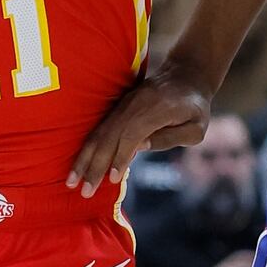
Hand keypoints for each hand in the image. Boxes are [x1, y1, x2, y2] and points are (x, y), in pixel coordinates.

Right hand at [67, 63, 211, 197]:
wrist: (185, 75)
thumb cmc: (195, 107)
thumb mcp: (195, 128)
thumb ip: (170, 138)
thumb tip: (140, 147)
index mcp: (157, 109)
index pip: (132, 133)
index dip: (121, 156)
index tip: (111, 179)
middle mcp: (136, 104)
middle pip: (110, 135)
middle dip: (94, 164)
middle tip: (83, 191)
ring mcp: (125, 104)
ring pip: (100, 132)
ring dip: (84, 157)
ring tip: (71, 181)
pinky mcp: (119, 107)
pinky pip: (100, 128)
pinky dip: (88, 147)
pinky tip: (79, 164)